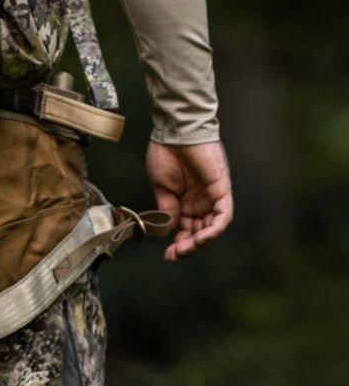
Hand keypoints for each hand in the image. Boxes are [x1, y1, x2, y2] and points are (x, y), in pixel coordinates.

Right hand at [145, 139, 232, 261]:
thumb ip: (168, 208)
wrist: (175, 131)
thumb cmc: (166, 152)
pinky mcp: (222, 190)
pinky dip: (214, 229)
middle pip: (200, 232)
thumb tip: (169, 229)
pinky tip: (201, 237)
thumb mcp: (162, 186)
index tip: (168, 255)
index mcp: (186, 201)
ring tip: (186, 248)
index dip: (179, 244)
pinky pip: (224, 216)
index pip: (186, 229)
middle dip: (189, 246)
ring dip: (200, 241)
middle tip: (176, 254)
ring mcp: (212, 197)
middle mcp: (201, 202)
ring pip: (212, 228)